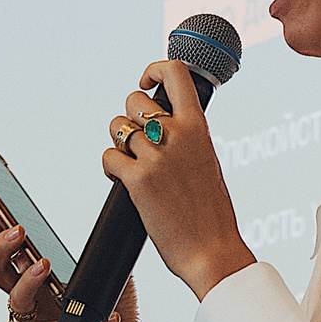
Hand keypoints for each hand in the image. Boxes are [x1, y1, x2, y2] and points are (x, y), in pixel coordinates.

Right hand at [0, 189, 173, 321]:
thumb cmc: (114, 307)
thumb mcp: (111, 270)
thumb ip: (103, 248)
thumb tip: (111, 220)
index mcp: (36, 272)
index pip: (6, 242)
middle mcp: (28, 296)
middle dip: (0, 247)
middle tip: (18, 231)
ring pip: (15, 300)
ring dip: (26, 281)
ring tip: (44, 267)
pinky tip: (108, 316)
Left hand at [104, 59, 255, 301]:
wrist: (212, 251)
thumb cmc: (211, 213)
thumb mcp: (208, 161)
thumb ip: (188, 139)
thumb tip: (166, 125)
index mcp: (199, 128)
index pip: (175, 73)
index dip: (154, 70)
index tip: (147, 84)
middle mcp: (176, 135)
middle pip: (133, 100)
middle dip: (129, 118)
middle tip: (137, 142)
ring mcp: (155, 157)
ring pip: (116, 127)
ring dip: (117, 143)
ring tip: (130, 163)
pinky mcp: (136, 180)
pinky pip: (108, 157)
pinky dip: (109, 168)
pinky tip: (121, 179)